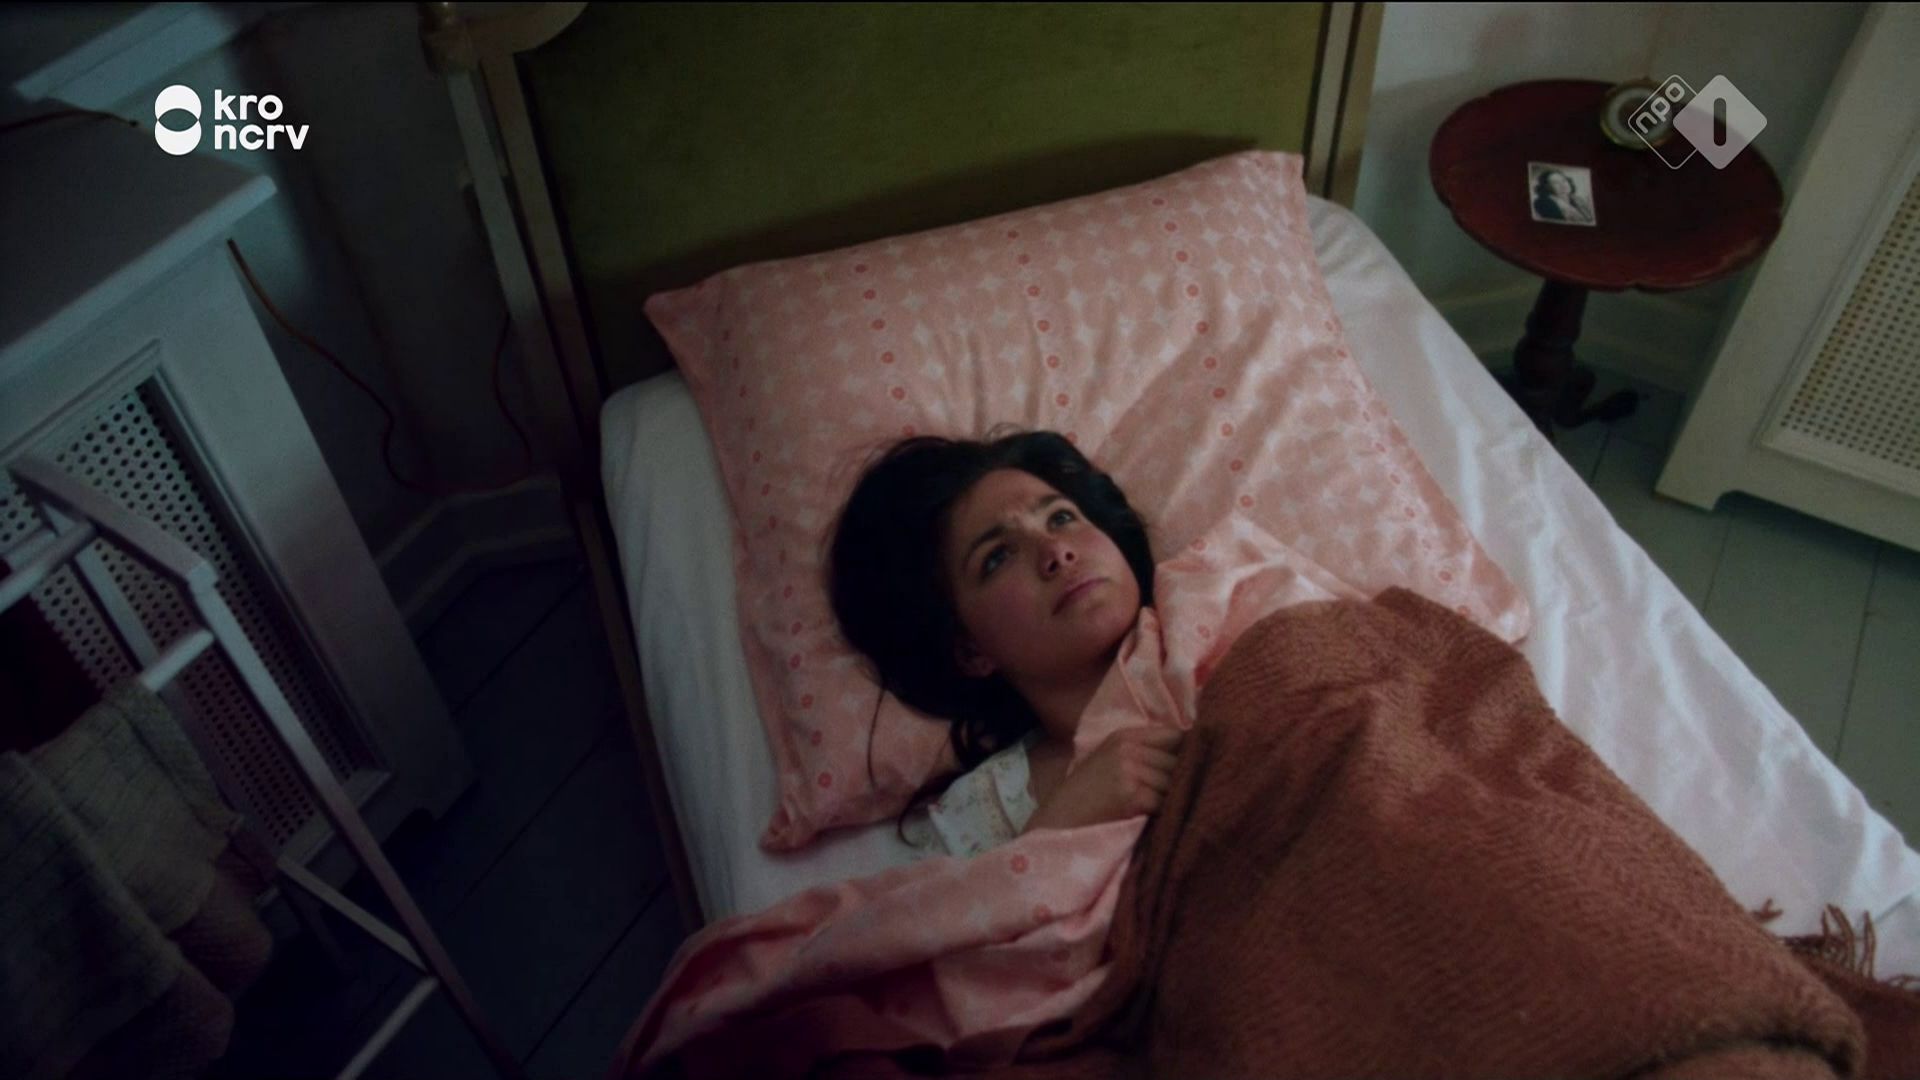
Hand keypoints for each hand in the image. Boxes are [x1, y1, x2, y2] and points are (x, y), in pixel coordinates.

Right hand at [1025, 726, 1183, 832]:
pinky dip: (1167, 813)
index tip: (1200, 766)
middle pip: (1180, 759)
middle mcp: (1128, 749)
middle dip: (1187, 778)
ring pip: (1175, 782)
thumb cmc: (1086, 795)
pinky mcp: (1131, 796)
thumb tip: (1192, 755)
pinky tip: (1162, 819)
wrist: (1060, 821)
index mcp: (1124, 736)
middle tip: (1192, 793)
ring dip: (1179, 797)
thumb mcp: (1110, 760)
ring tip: (1177, 808)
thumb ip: (1143, 753)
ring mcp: (1129, 771)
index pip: (1175, 734)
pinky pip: (1165, 802)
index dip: (1191, 751)